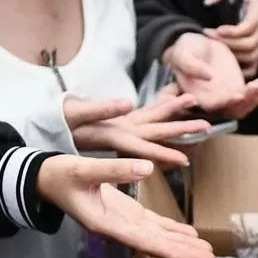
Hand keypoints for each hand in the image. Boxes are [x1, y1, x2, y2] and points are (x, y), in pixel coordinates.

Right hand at [34, 154, 214, 257]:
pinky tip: (189, 235)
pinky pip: (153, 225)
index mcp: (106, 224)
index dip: (170, 253)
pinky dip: (172, 230)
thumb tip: (146, 167)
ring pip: (158, 236)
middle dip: (184, 253)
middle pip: (156, 244)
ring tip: (207, 253)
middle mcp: (118, 228)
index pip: (144, 242)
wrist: (45, 179)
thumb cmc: (59, 176)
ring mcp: (123, 221)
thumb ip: (113, 169)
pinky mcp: (126, 212)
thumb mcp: (82, 169)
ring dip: (182, 245)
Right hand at [65, 89, 212, 168]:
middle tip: (207, 126)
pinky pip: (145, 114)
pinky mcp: (120, 123)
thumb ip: (100, 109)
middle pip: (157, 134)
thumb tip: (127, 103)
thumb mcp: (75, 115)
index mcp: (113, 138)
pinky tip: (176, 97)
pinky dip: (161, 105)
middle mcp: (123, 135)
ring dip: (175, 115)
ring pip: (154, 122)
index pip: (143, 149)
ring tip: (196, 104)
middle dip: (181, 130)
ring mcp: (122, 129)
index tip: (185, 159)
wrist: (49, 134)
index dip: (163, 153)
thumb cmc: (58, 124)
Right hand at [165, 32, 257, 120]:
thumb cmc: (184, 50)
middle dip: (244, 104)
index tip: (237, 96)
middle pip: (231, 112)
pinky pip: (249, 98)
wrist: (197, 43)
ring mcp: (225, 95)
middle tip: (252, 88)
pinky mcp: (235, 87)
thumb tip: (209, 76)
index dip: (225, 105)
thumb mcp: (181, 54)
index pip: (212, 108)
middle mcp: (212, 100)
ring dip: (253, 99)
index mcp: (196, 96)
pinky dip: (257, 94)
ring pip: (242, 107)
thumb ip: (191, 66)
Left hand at [205, 0, 257, 75]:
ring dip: (231, 55)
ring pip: (250, 57)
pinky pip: (253, 68)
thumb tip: (208, 2)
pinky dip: (241, 70)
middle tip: (209, 38)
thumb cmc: (247, 3)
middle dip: (227, 43)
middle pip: (248, 44)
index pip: (248, 27)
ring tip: (214, 48)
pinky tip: (226, 64)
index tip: (218, 30)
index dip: (233, 31)